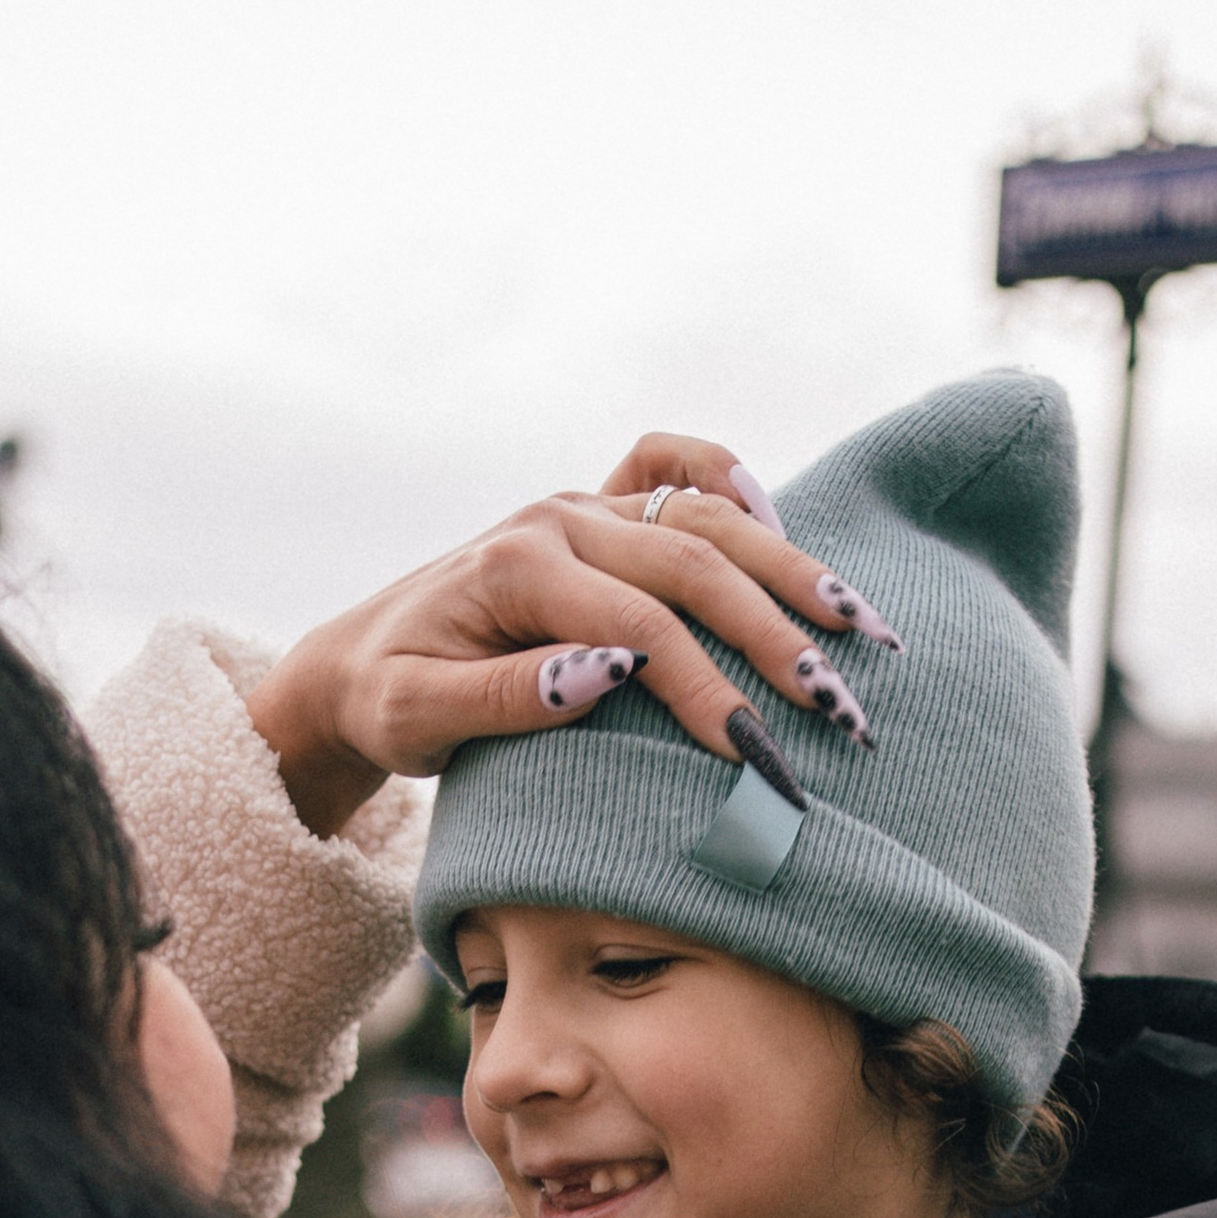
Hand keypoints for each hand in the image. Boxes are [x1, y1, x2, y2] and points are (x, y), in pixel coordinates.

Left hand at [247, 436, 903, 837]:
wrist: (356, 660)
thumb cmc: (389, 701)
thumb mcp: (417, 719)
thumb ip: (506, 699)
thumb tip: (606, 675)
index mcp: (516, 567)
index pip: (637, 628)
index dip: (703, 688)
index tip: (756, 753)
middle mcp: (557, 519)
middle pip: (693, 564)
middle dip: (775, 636)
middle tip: (838, 705)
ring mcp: (581, 505)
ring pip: (705, 516)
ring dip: (788, 567)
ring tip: (860, 626)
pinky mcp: (595, 509)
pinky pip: (668, 464)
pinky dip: (726, 478)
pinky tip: (775, 517)